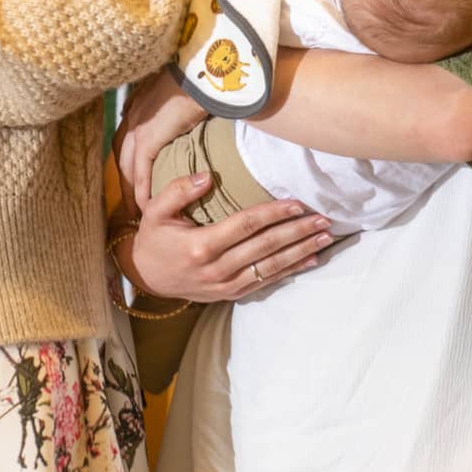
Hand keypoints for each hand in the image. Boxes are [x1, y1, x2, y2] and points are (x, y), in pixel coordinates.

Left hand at [116, 68, 208, 206]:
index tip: (133, 171)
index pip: (128, 134)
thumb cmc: (197, 76)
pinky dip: (141, 190)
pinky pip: (141, 171)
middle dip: (124, 176)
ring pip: (127, 165)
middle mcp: (133, 114)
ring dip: (129, 189)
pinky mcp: (148, 138)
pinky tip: (146, 206)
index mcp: (140, 102)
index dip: (129, 155)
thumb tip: (191, 110)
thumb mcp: (183, 88)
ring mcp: (138, 126)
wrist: (199, 72)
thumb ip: (179, 101)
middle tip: (129, 199)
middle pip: (122, 153)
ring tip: (136, 210)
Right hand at [117, 173, 333, 302]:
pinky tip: (311, 261)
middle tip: (323, 219)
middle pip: (265, 247)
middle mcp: (217, 269)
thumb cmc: (153, 238)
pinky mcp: (232, 294)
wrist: (146, 278)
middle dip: (297, 232)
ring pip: (271, 266)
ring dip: (301, 252)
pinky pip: (267, 281)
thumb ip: (178, 190)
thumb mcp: (155, 210)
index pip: (245, 226)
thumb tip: (206, 177)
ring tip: (325, 238)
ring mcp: (226, 285)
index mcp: (200, 246)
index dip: (273, 213)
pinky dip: (291, 271)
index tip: (297, 203)